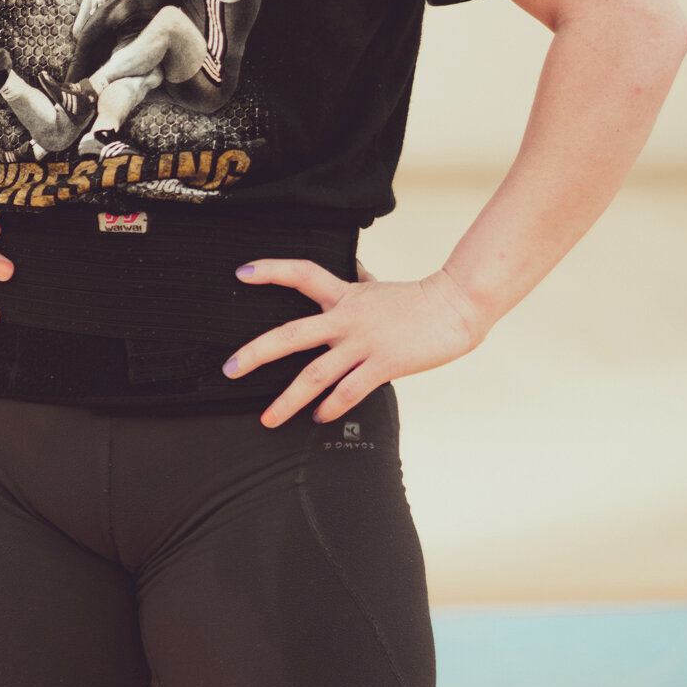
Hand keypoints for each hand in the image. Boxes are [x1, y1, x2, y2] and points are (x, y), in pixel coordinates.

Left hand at [224, 259, 487, 426]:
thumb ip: (362, 280)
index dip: (271, 271)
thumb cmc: (420, 298)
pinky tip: (319, 417)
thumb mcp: (381, 285)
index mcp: (345, 295)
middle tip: (230, 370)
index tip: (241, 273)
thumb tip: (355, 268)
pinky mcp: (384, 364)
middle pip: (291, 335)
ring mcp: (363, 343)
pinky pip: (349, 391)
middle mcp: (347, 318)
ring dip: (287, 400)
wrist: (457, 307)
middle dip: (256, 354)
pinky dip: (332, 406)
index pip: (301, 274)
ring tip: (268, 418)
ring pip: (315, 374)